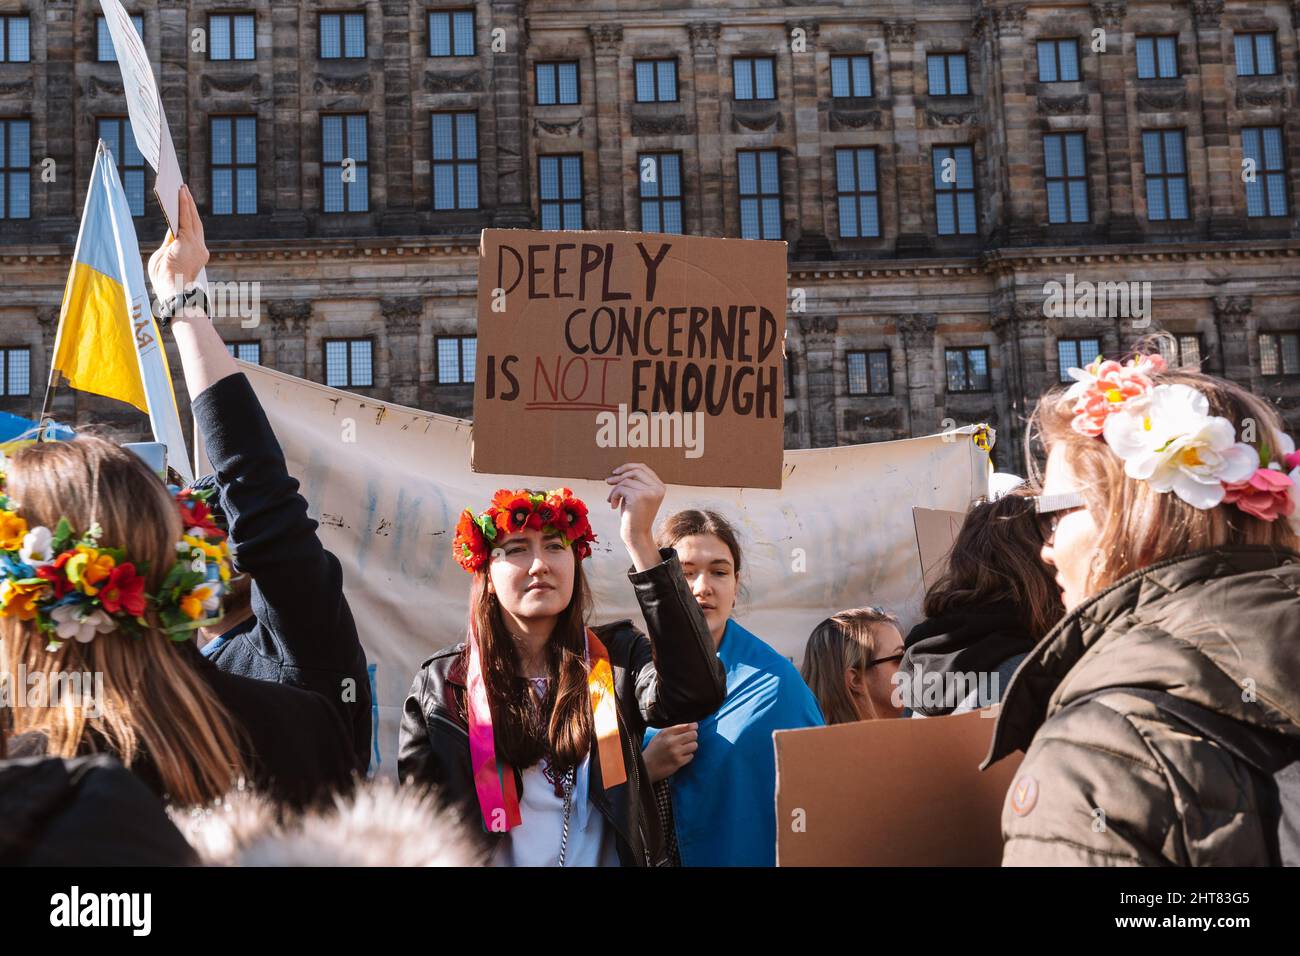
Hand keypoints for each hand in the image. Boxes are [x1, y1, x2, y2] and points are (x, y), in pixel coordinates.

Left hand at [147, 184, 207, 301]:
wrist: (173, 291)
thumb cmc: (166, 280)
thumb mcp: (165, 259)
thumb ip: (169, 244)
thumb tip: (171, 230)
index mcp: (196, 255)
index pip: (192, 233)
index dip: (189, 219)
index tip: (185, 207)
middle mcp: (200, 248)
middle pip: (195, 223)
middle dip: (190, 207)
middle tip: (184, 191)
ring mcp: (197, 244)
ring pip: (193, 218)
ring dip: (187, 202)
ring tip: (182, 189)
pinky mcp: (189, 240)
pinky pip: (186, 218)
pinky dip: (184, 204)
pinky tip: (181, 193)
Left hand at [605, 462, 664, 549]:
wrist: (636, 535)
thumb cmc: (634, 516)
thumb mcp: (637, 496)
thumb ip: (634, 483)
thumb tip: (618, 470)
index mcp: (660, 487)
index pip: (643, 468)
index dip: (628, 467)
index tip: (616, 472)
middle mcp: (657, 488)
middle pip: (635, 471)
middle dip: (619, 476)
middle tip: (608, 482)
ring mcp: (649, 492)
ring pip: (626, 481)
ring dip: (615, 490)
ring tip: (612, 500)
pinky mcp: (639, 497)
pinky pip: (621, 488)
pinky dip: (614, 496)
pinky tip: (614, 506)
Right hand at [642, 723, 697, 782]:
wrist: (646, 767)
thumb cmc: (653, 751)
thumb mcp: (659, 736)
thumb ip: (672, 731)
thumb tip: (689, 726)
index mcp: (666, 733)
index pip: (685, 726)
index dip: (693, 726)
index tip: (695, 726)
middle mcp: (671, 741)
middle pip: (693, 735)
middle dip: (693, 736)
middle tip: (690, 739)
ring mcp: (675, 752)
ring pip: (694, 745)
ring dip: (691, 747)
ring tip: (685, 749)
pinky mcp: (678, 762)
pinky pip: (691, 756)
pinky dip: (688, 756)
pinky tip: (681, 757)